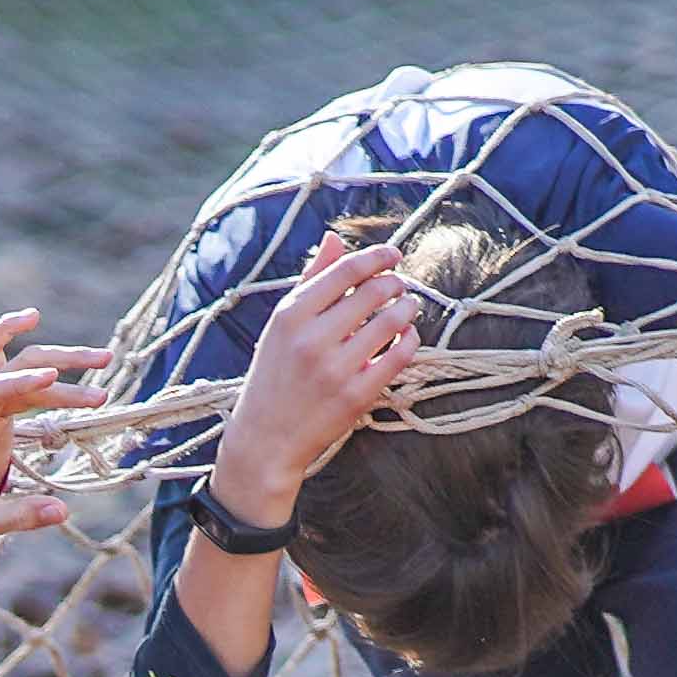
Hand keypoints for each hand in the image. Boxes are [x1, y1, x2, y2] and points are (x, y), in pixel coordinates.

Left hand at [0, 309, 102, 539]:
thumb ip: (20, 516)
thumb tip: (62, 512)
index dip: (20, 382)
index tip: (53, 377)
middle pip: (14, 368)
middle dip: (57, 367)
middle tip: (101, 380)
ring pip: (23, 362)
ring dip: (62, 357)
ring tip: (105, 358)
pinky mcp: (0, 398)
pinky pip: (14, 364)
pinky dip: (36, 351)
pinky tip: (45, 327)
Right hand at [203, 225, 418, 528]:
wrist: (265, 438)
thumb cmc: (274, 375)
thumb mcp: (281, 324)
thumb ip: (311, 280)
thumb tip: (335, 238)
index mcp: (289, 315)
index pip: (345, 271)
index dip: (377, 257)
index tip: (394, 255)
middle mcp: (311, 339)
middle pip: (372, 292)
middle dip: (394, 283)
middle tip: (400, 286)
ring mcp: (334, 369)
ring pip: (391, 322)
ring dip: (407, 308)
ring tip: (407, 307)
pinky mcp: (356, 395)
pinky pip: (398, 356)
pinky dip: (410, 340)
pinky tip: (407, 335)